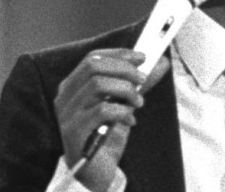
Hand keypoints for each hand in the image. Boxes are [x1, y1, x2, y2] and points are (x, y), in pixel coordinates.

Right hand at [54, 48, 169, 190]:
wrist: (95, 169)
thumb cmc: (106, 134)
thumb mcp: (123, 104)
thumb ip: (137, 84)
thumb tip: (160, 63)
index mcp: (72, 86)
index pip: (92, 58)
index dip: (118, 54)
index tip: (142, 57)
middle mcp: (65, 97)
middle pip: (93, 67)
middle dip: (123, 69)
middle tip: (143, 80)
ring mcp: (66, 114)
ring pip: (97, 85)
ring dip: (125, 90)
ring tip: (138, 103)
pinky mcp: (73, 131)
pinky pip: (101, 110)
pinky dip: (122, 111)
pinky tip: (130, 120)